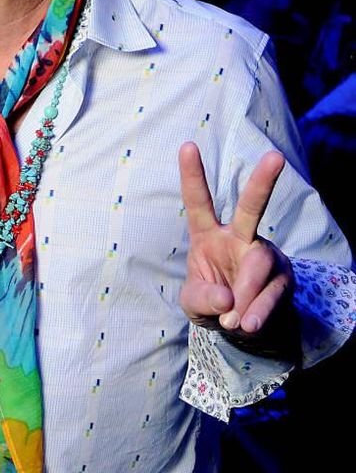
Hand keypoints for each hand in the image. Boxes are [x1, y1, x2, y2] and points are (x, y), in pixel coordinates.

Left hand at [178, 142, 293, 338]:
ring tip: (234, 321)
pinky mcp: (284, 277)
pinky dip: (258, 312)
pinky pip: (272, 292)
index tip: (188, 145)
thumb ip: (203, 298)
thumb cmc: (212, 303)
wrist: (242, 326)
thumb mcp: (194, 303)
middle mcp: (238, 237)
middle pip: (251, 207)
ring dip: (245, 296)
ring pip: (259, 264)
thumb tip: (228, 299)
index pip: (199, 202)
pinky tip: (249, 324)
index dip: (193, 175)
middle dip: (262, 182)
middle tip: (275, 157)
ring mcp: (264, 254)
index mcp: (207, 235)